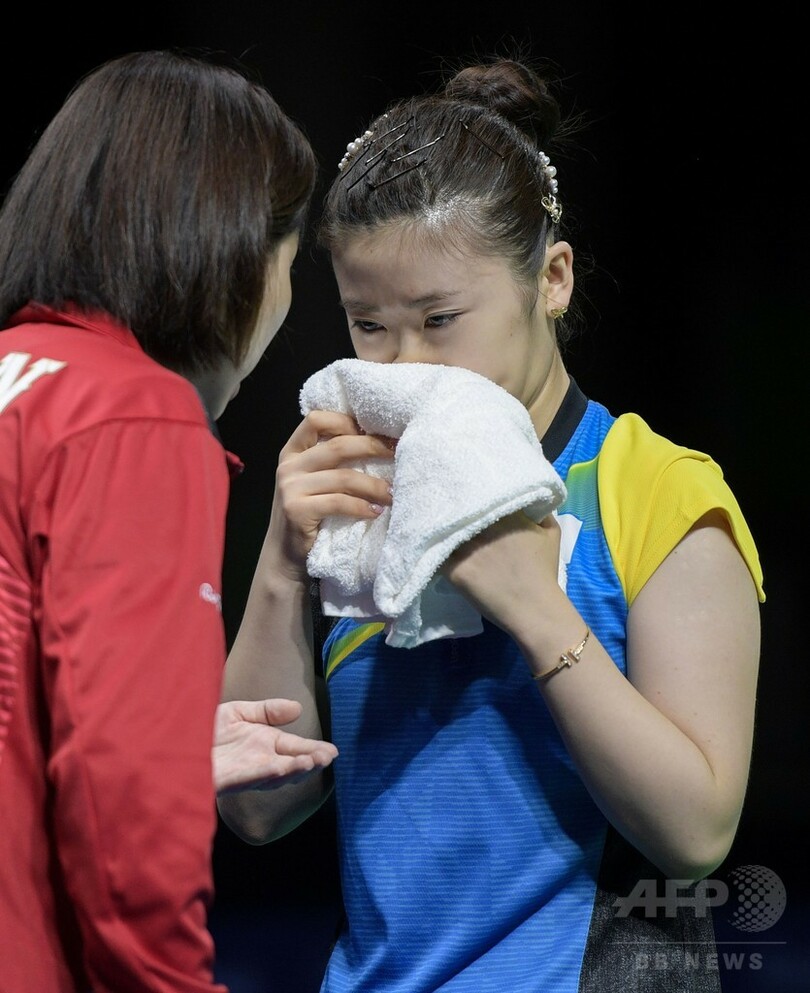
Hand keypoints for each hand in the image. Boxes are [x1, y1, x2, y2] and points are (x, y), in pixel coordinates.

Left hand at [213, 698, 338, 794]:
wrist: (168, 743)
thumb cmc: (201, 730)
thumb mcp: (238, 713)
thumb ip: (267, 711)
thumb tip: (298, 708)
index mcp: (263, 745)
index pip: (294, 748)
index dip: (314, 750)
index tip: (334, 751)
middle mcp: (257, 761)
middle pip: (290, 764)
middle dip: (310, 762)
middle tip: (330, 757)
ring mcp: (243, 772)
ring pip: (274, 774)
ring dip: (294, 769)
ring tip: (314, 762)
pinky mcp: (227, 780)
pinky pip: (251, 777)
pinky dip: (270, 772)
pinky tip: (284, 767)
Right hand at [268, 410, 394, 579]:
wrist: (285, 556)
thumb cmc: (309, 515)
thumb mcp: (313, 482)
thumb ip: (330, 462)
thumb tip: (378, 441)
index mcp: (292, 452)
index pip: (316, 419)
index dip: (346, 421)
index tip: (374, 432)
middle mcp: (288, 466)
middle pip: (337, 446)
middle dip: (372, 447)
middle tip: (397, 454)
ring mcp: (290, 488)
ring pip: (344, 477)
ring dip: (374, 485)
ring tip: (392, 493)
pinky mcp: (297, 510)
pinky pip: (339, 503)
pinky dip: (362, 507)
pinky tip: (376, 512)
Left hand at [442, 511, 564, 639]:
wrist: (535, 608)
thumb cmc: (545, 572)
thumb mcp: (552, 534)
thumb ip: (542, 513)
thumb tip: (531, 502)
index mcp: (507, 514)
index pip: (482, 498)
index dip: (475, 503)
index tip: (472, 508)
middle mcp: (486, 527)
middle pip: (462, 513)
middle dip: (457, 515)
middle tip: (451, 519)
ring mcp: (469, 548)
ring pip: (448, 533)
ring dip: (444, 534)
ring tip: (440, 536)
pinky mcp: (457, 568)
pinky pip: (439, 555)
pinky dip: (436, 554)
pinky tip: (436, 554)